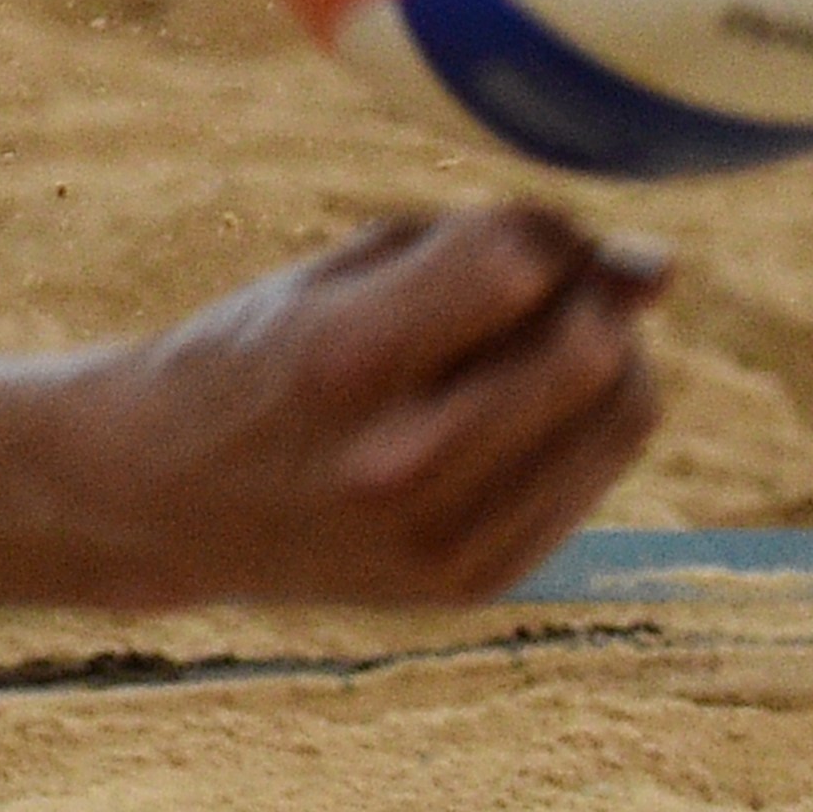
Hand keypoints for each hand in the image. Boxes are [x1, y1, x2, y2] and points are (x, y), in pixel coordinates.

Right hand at [32, 205, 666, 610]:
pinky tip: (508, 415)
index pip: (515, 265)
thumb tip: (659, 265)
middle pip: (591, 348)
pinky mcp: (472, 582)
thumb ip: (482, 250)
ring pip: (622, 413)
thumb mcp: (333, 277)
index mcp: (335, 362)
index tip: (505, 233)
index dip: (532, 229)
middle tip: (541, 289)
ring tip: (529, 348)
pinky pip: (592, 477)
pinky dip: (577, 427)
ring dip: (605, 356)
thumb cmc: (249, 358)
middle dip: (587, 295)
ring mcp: (438, 539)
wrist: (153, 497)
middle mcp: (393, 464)